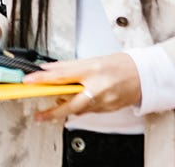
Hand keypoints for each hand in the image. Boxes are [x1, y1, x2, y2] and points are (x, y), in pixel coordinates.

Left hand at [23, 52, 140, 120]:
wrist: (145, 75)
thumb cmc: (121, 64)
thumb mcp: (93, 59)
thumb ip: (70, 66)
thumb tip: (49, 68)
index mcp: (92, 70)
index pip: (62, 75)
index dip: (43, 79)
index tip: (30, 81)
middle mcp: (98, 87)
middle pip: (71, 103)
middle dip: (53, 111)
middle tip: (40, 114)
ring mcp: (104, 100)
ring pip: (79, 109)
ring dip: (66, 108)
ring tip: (56, 105)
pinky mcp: (108, 109)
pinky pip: (89, 111)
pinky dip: (81, 107)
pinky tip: (77, 102)